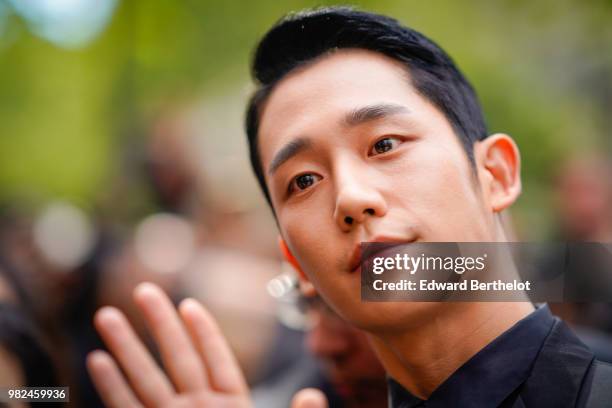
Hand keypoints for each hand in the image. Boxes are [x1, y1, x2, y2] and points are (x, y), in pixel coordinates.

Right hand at [87, 282, 328, 407]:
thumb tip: (313, 394)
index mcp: (231, 407)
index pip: (216, 361)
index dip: (204, 333)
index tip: (189, 305)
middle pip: (178, 358)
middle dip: (160, 324)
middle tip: (145, 289)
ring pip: (147, 378)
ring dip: (127, 347)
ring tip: (107, 314)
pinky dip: (111, 386)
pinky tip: (97, 360)